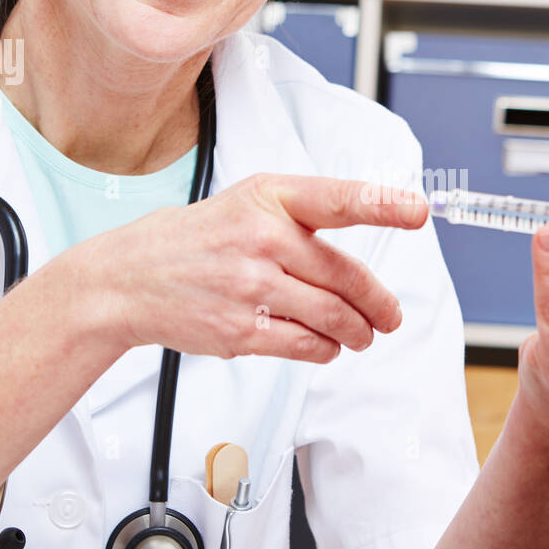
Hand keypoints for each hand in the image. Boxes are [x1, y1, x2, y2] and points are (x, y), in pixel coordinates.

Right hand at [86, 174, 428, 362]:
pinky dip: (326, 350)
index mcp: (269, 198)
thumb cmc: (199, 239)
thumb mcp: (248, 202)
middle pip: (346, 276)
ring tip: (363, 335)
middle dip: (378, 303)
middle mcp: (262, 238)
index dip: (383, 205)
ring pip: (334, 316)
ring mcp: (251, 286)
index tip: (418, 211)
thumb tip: (366, 233)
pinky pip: (306, 345)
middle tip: (389, 315)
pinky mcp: (242, 330)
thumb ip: (303, 214)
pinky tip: (327, 347)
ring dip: (358, 332)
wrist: (130, 279)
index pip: (338, 199)